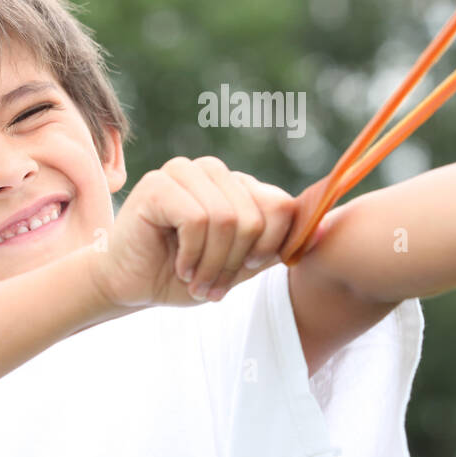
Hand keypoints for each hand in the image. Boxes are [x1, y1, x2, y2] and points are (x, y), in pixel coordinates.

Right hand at [88, 156, 303, 309]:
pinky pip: (198, 219)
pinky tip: (179, 265)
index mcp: (238, 186)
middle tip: (213, 284)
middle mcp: (214, 171)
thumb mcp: (239, 266)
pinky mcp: (160, 183)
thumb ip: (274, 247)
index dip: (270, 246)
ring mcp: (185, 171)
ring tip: (195, 278)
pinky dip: (193, 254)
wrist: (128, 285)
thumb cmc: (182, 275)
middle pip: (255, 217)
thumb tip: (327, 229)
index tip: (244, 270)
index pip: (282, 206)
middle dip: (236, 262)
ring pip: (228, 218)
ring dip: (213, 263)